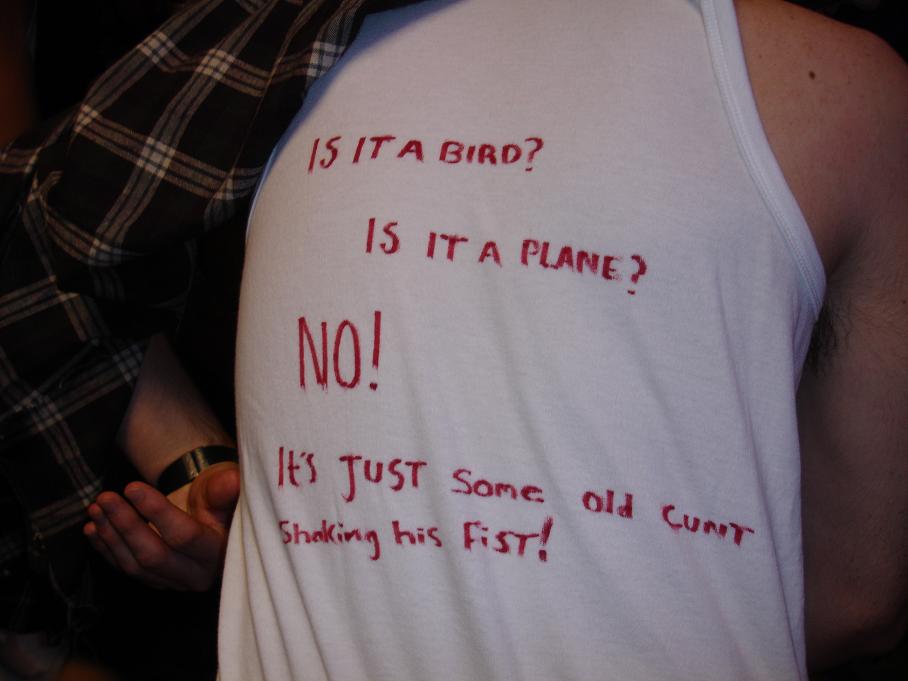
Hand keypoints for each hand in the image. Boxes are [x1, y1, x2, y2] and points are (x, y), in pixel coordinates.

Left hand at [84, 462, 239, 590]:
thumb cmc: (218, 497)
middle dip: (125, 525)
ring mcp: (173, 583)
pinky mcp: (155, 582)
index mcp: (218, 553)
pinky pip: (125, 569)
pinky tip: (93, 528)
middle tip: (105, 497)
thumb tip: (233, 482)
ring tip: (96, 508)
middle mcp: (196, 575)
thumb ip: (225, 488)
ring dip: (111, 536)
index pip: (184, 536)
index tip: (132, 487)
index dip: (156, 512)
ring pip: (135, 565)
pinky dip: (106, 549)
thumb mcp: (225, 488)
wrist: (212, 514)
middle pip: (153, 555)